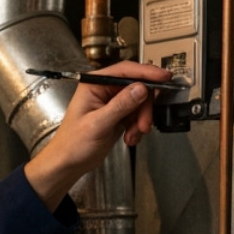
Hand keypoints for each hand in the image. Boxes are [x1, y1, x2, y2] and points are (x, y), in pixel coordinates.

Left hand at [23, 60, 174, 208]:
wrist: (68, 163)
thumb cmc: (73, 144)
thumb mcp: (97, 124)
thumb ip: (120, 105)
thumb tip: (140, 88)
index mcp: (94, 84)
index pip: (125, 70)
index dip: (147, 72)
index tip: (164, 77)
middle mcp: (104, 90)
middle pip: (137, 86)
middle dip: (144, 107)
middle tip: (144, 124)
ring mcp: (112, 102)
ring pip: (140, 102)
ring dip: (141, 120)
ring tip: (133, 135)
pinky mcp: (118, 114)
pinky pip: (137, 115)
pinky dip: (137, 127)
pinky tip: (130, 137)